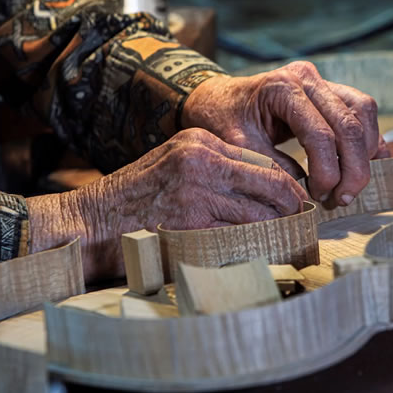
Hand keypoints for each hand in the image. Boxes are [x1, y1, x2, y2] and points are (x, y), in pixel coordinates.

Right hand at [26, 128, 307, 281]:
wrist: (87, 223)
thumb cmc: (131, 201)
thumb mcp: (172, 166)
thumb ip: (213, 171)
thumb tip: (261, 193)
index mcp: (199, 140)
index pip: (261, 161)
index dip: (285, 185)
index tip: (297, 202)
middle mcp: (201, 156)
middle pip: (271, 181)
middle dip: (293, 205)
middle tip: (305, 222)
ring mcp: (197, 187)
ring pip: (262, 210)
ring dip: (280, 228)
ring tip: (291, 241)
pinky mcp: (192, 219)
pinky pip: (241, 234)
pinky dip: (257, 244)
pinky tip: (264, 252)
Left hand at [183, 61, 390, 205]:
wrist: (217, 98)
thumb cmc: (222, 119)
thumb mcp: (238, 146)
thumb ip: (272, 168)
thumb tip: (306, 195)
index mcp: (282, 87)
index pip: (320, 134)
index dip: (327, 171)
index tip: (318, 196)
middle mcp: (307, 78)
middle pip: (350, 123)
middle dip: (354, 168)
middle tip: (343, 199)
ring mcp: (322, 81)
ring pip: (363, 112)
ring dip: (365, 153)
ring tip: (350, 185)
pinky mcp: (330, 91)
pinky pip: (361, 112)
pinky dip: (367, 139)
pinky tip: (361, 165)